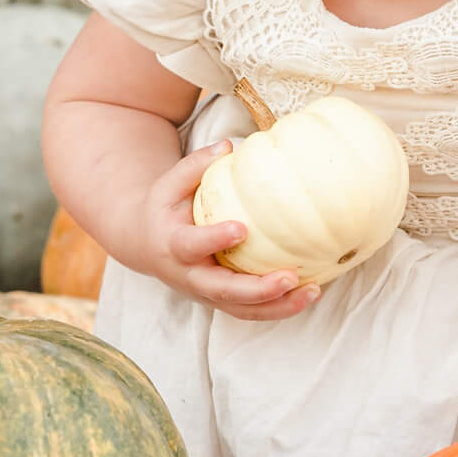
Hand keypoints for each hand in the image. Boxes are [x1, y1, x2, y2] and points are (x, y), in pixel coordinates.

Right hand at [135, 140, 319, 320]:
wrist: (145, 245)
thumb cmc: (165, 208)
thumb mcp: (170, 183)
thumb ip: (196, 165)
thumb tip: (229, 146)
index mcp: (173, 245)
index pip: (192, 246)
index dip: (214, 240)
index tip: (240, 230)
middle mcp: (190, 276)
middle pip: (224, 291)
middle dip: (257, 290)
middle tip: (290, 278)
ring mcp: (206, 293)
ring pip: (242, 309)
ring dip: (278, 306)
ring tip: (312, 292)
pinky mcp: (221, 301)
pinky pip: (251, 310)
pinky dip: (280, 307)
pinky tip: (310, 293)